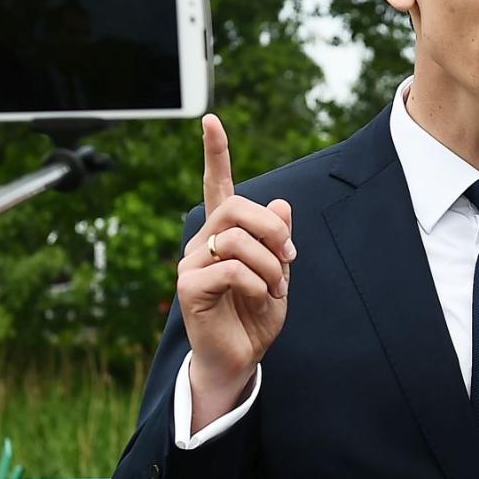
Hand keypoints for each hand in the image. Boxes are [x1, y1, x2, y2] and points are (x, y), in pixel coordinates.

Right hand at [176, 114, 293, 430]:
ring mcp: (191, 262)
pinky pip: (232, 268)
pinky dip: (258, 284)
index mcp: (224, 234)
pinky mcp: (189, 286)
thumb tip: (281, 203)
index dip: (215, 153)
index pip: (217, 185)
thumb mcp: (279, 272)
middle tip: (289, 259)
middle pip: (236, 207)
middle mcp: (203, 241)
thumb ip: (279, 239)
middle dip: (273, 230)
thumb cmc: (256, 315)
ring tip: (275, 288)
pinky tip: (259, 299)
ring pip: (237, 238)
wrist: (241, 358)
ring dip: (270, 264)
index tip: (211, 120)